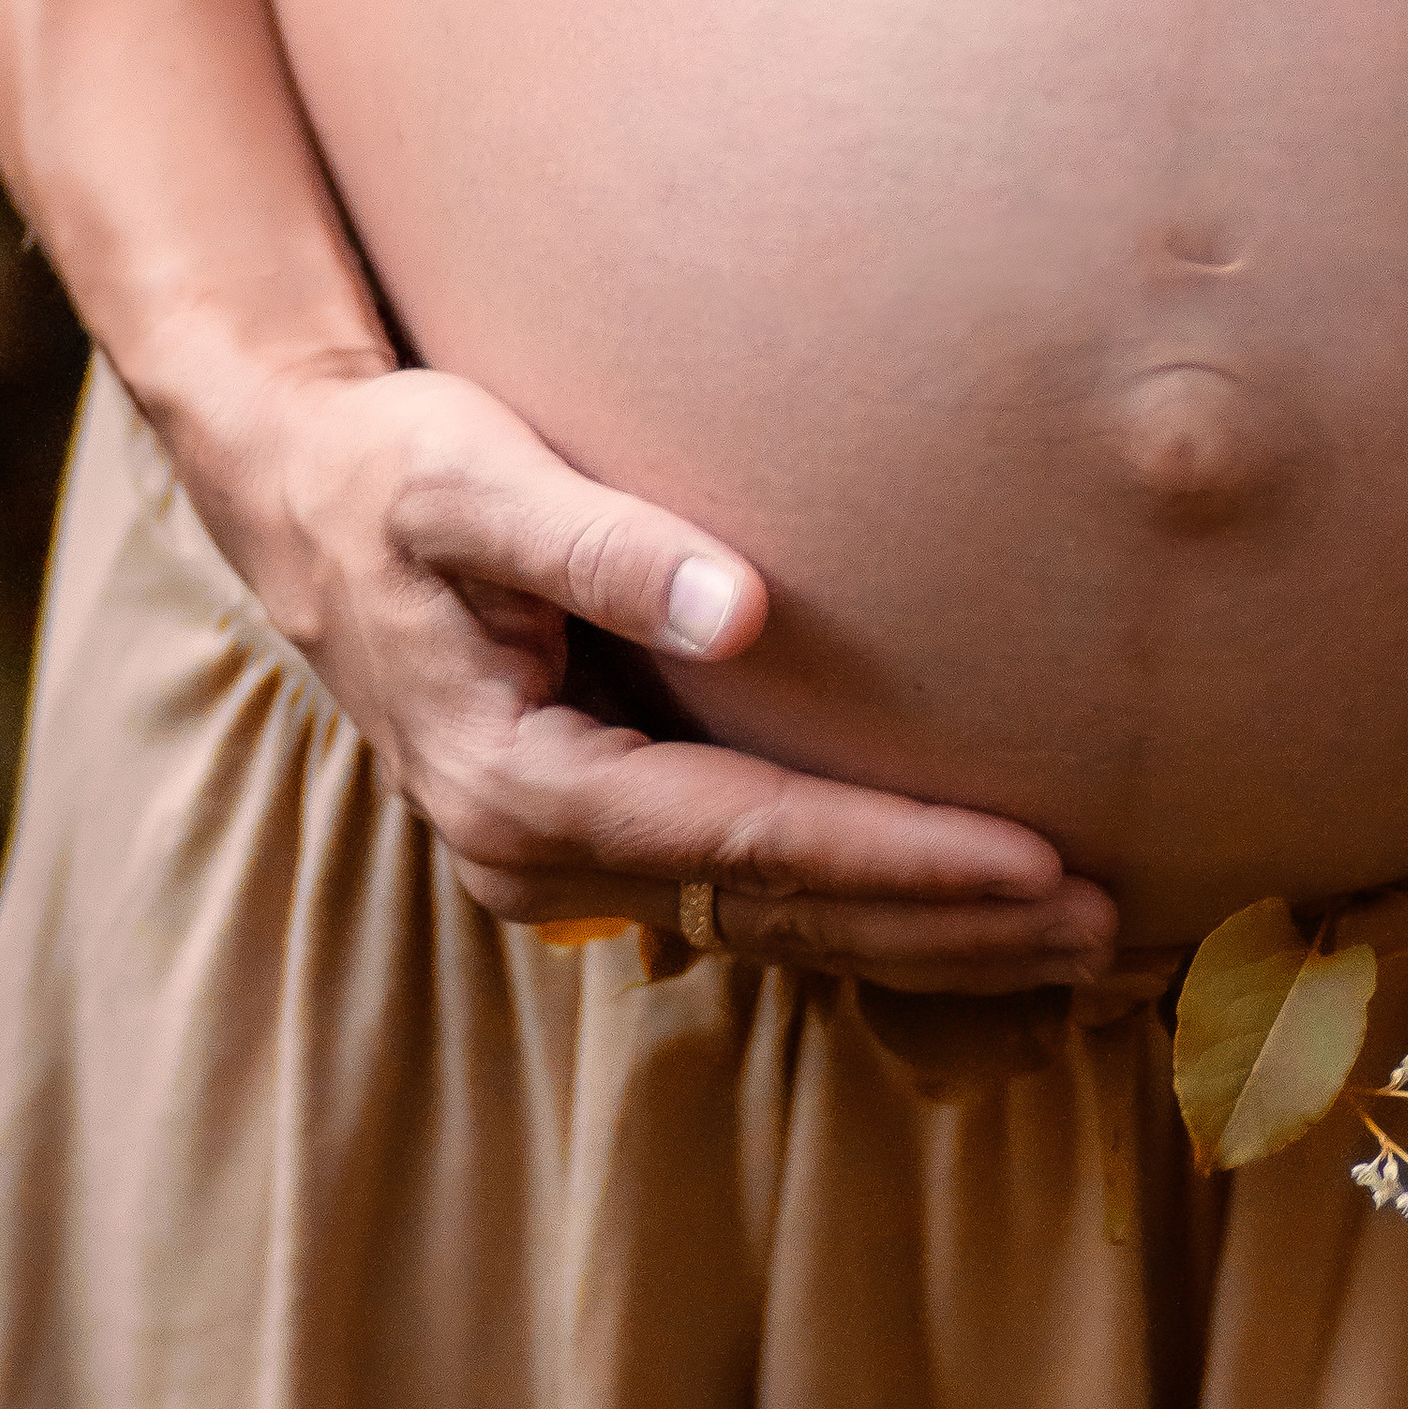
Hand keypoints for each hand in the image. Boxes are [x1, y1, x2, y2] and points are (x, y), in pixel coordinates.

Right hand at [162, 353, 1117, 992]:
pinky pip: (747, 892)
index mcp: (522, 784)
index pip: (753, 838)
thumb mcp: (474, 484)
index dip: (903, 855)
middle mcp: (540, 854)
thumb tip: (740, 610)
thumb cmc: (396, 473)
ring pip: (775, 921)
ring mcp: (564, 861)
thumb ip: (602, 545)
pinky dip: (862, 905)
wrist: (303, 502)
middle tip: (1104, 926)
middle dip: (948, 925)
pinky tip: (960, 906)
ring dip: (924, 934)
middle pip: (782, 909)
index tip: (1037, 864)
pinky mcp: (595, 832)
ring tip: (1073, 935)